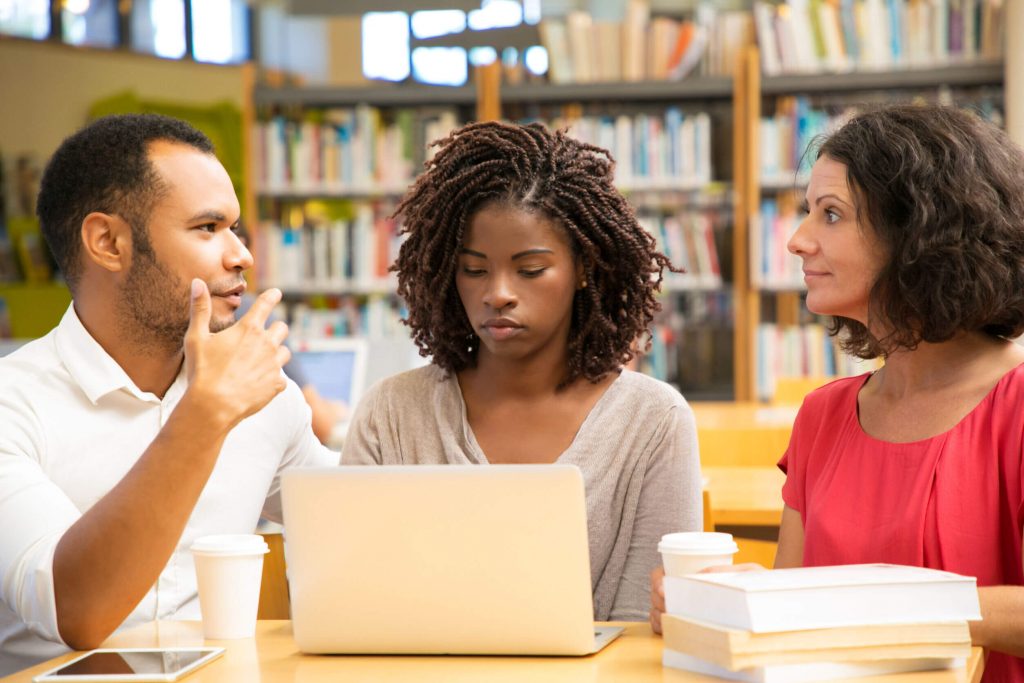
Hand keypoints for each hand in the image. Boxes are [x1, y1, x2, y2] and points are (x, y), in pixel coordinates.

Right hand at [183, 280, 290, 429]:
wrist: (213, 406)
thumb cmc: (203, 370)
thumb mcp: (196, 337)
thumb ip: (199, 309)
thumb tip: (197, 282)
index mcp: (249, 329)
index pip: (266, 304)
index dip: (272, 296)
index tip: (277, 293)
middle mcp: (267, 343)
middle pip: (282, 328)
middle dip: (275, 330)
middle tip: (263, 337)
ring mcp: (274, 364)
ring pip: (285, 352)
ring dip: (276, 354)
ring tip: (260, 362)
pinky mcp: (277, 384)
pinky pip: (281, 377)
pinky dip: (274, 378)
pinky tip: (260, 383)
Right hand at [650, 562, 766, 633]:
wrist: (771, 605)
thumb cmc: (760, 584)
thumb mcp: (749, 572)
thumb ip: (728, 570)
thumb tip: (703, 572)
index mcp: (690, 572)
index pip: (660, 574)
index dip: (657, 581)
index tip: (664, 590)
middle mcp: (681, 589)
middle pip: (655, 593)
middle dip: (658, 601)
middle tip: (670, 608)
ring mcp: (680, 606)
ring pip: (656, 609)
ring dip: (658, 615)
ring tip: (670, 621)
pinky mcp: (683, 622)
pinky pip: (662, 625)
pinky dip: (661, 628)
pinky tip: (668, 630)